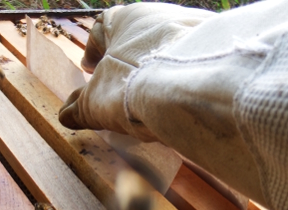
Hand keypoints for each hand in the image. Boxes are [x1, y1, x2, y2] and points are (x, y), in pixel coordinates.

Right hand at [59, 3, 213, 140]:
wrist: (194, 84)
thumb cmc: (133, 85)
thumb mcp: (98, 102)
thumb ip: (81, 108)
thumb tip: (66, 115)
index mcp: (125, 19)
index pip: (103, 28)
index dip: (94, 50)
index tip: (90, 69)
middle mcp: (161, 15)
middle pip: (139, 39)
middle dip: (130, 62)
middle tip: (124, 87)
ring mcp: (194, 27)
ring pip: (171, 49)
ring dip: (160, 70)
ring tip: (156, 98)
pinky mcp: (221, 46)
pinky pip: (198, 61)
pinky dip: (188, 77)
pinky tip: (185, 100)